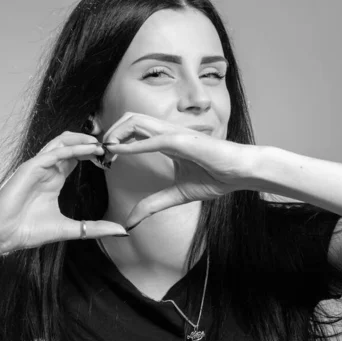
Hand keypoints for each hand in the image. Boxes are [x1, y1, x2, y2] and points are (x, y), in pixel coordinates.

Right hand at [0, 132, 128, 251]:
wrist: (3, 235)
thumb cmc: (28, 231)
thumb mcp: (71, 229)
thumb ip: (95, 228)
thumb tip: (121, 231)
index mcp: (53, 180)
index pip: (75, 158)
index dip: (92, 154)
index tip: (110, 157)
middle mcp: (47, 170)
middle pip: (70, 145)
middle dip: (90, 142)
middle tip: (109, 146)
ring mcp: (38, 167)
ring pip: (62, 143)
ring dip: (82, 140)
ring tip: (101, 143)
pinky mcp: (31, 167)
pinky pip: (54, 153)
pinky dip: (73, 149)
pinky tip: (89, 150)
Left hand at [101, 112, 261, 229]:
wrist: (241, 173)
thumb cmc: (216, 177)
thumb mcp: (176, 195)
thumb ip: (153, 204)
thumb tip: (131, 221)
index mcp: (166, 140)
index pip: (134, 130)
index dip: (115, 140)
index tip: (104, 158)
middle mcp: (167, 132)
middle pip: (129, 118)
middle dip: (110, 132)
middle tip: (100, 154)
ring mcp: (174, 133)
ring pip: (135, 121)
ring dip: (116, 134)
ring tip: (105, 152)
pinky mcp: (181, 141)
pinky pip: (151, 139)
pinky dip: (131, 144)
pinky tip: (117, 152)